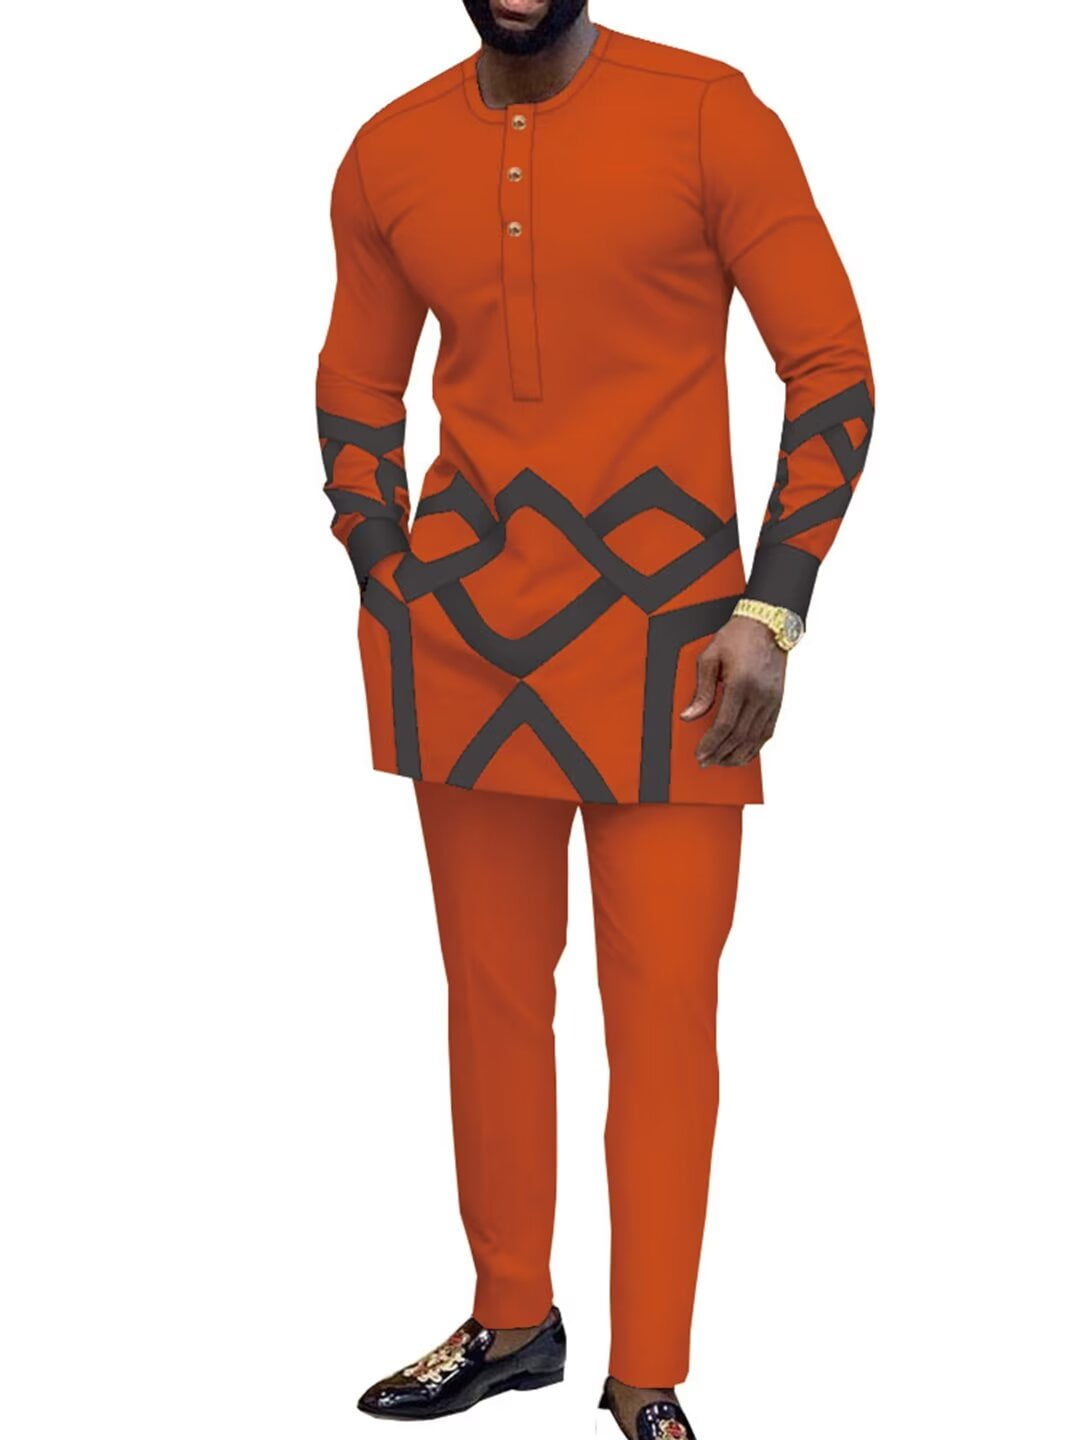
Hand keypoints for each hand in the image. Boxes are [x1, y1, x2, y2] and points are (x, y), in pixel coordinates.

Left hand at [680, 615, 786, 766]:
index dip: (711, 743)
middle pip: (739, 736)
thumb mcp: (710, 657)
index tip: (700, 753)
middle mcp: (759, 695)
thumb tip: (689, 716)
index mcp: (741, 683)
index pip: (724, 724)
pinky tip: (742, 754)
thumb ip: (701, 690)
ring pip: (755, 739)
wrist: (768, 625)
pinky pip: (767, 732)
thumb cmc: (737, 637)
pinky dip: (754, 748)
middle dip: (720, 753)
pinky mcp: (778, 702)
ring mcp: (772, 700)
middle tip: (705, 762)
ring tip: (721, 762)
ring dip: (737, 755)